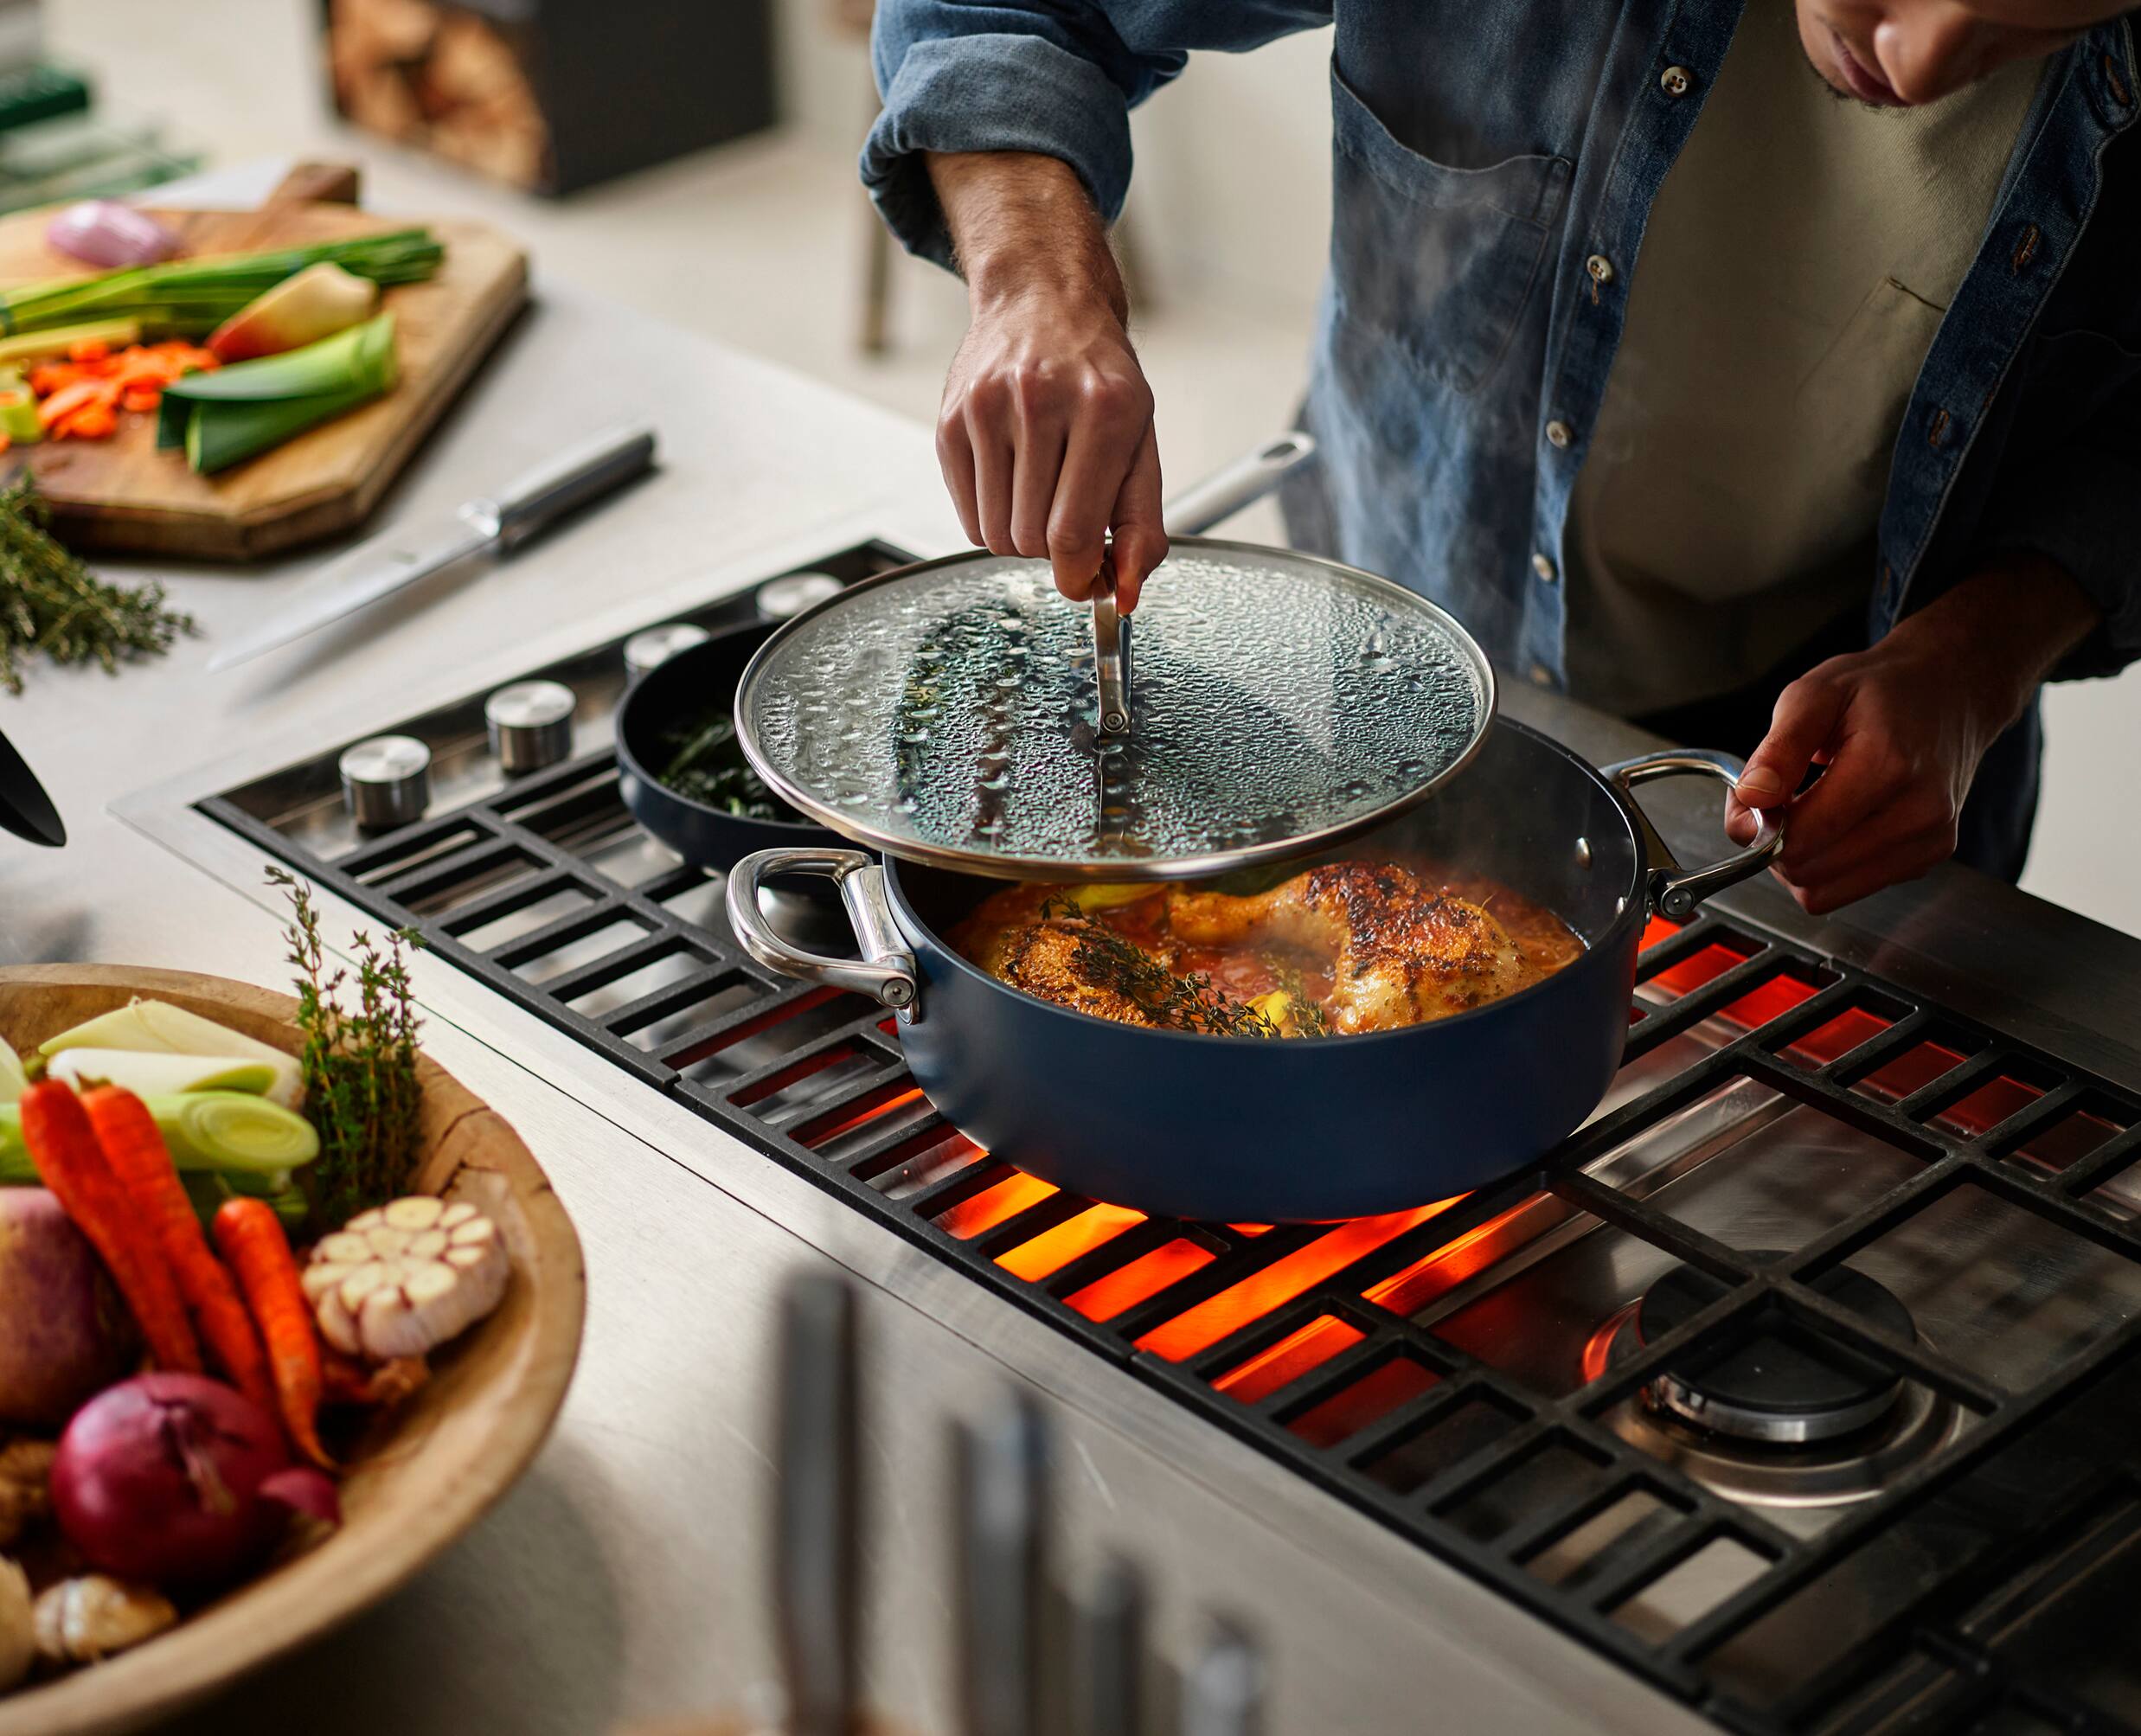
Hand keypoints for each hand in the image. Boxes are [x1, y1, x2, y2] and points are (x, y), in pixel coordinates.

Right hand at [939, 290, 1164, 608]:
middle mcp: (1042, 401)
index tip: (1087, 580)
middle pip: (1031, 540)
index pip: (1073, 534)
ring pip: (994, 535)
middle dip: (1054, 552)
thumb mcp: (1141, 445)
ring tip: (1041, 496)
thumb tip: (1127, 595)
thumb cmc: (1099, 380)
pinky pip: (967, 516)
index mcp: (1105, 410)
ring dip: (1021, 537)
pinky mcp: (951, 420)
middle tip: (1069, 521)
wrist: (1044, 301)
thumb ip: (1142, 525)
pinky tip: (1012, 483)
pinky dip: (992, 519)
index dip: (1080, 576)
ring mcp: (988, 407)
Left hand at [1722, 558, 2097, 913]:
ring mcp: (1930, 840)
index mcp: (1887, 766)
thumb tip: (1751, 798)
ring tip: (1808, 811)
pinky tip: (1837, 823)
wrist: (1949, 694)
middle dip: (1775, 845)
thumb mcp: (1815, 695)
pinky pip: (1850, 889)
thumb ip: (1778, 750)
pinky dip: (1829, 865)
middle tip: (1778, 803)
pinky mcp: (1928, 857)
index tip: (1754, 799)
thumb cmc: (1881, 691)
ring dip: (1800, 860)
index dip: (1759, 827)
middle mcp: (1919, 812)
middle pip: (1808, 873)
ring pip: (1825, 892)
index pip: (1801, 840)